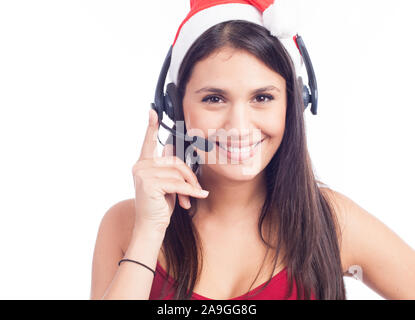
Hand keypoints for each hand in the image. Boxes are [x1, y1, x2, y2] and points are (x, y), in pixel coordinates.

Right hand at [131, 109, 208, 232]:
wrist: (151, 227)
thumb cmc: (160, 206)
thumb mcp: (167, 184)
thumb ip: (169, 168)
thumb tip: (170, 146)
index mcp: (143, 164)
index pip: (149, 142)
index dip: (151, 127)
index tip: (152, 111)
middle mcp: (140, 166)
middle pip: (174, 161)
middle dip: (189, 174)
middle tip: (196, 188)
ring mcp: (143, 174)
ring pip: (177, 172)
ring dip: (189, 186)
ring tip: (192, 197)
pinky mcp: (149, 184)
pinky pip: (177, 183)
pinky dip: (190, 191)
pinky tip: (197, 196)